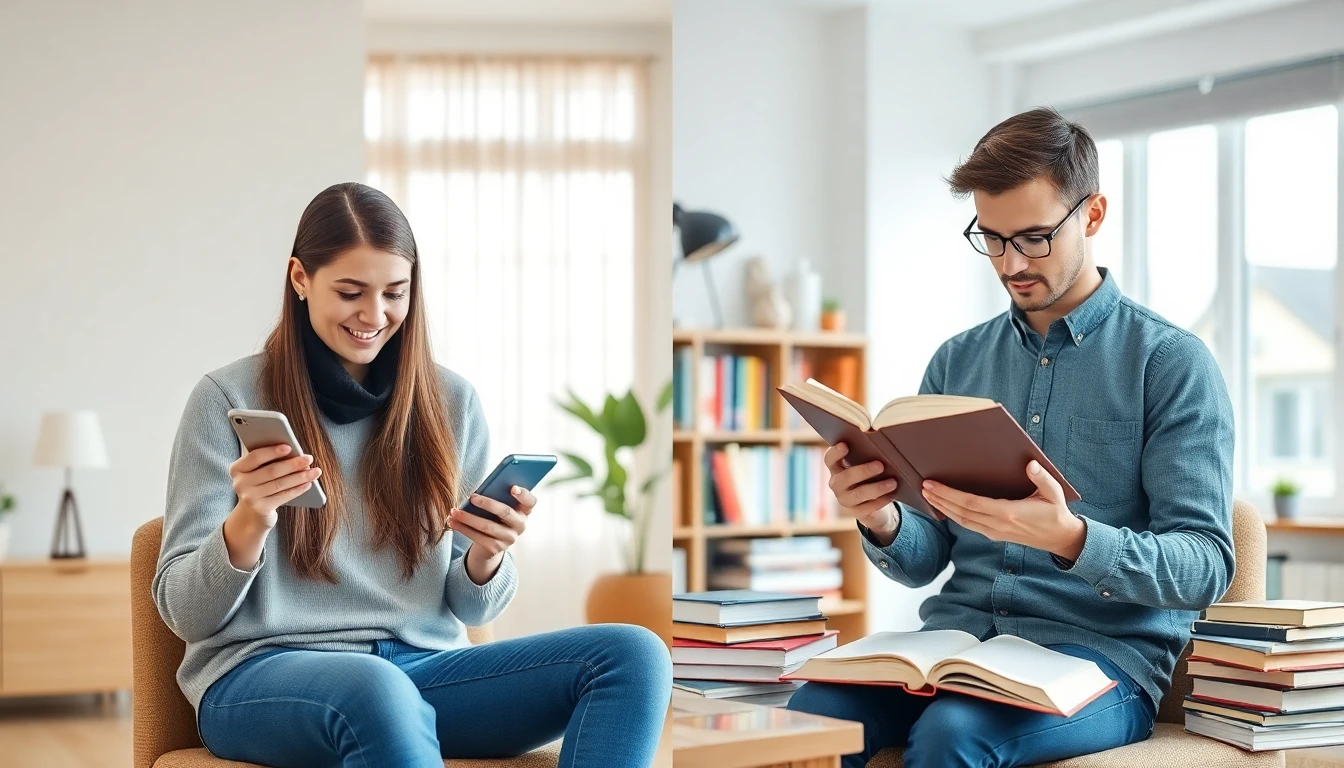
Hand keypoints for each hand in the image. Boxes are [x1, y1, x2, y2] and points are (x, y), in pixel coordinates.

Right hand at [229, 443, 321, 530]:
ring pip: (280, 484)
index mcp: (236, 468)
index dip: (272, 451)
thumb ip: (267, 458)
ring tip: (314, 471)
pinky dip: (298, 489)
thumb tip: (293, 450)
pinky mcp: (261, 509)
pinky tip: (308, 484)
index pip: (255, 457)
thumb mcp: (257, 469)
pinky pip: (283, 496)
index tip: (290, 447)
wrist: (251, 512)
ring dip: (300, 477)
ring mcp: (249, 497)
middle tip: (309, 458)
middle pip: (271, 471)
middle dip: (293, 464)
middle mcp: (240, 483)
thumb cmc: (259, 482)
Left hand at [449, 486, 536, 584]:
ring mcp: (509, 538)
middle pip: (506, 512)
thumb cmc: (494, 515)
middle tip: (472, 497)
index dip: (523, 494)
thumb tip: (478, 491)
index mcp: (524, 510)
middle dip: (487, 503)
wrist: (491, 542)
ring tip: (454, 511)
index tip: (513, 487)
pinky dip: (463, 528)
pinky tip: (452, 522)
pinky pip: (478, 537)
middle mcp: (521, 525)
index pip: (530, 501)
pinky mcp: (496, 548)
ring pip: (488, 526)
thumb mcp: (499, 505)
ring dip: (468, 518)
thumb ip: (496, 496)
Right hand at [825, 443, 899, 544]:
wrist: (871, 503)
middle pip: (847, 476)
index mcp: (836, 468)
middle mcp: (836, 484)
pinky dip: (881, 500)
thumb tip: (881, 447)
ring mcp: (844, 499)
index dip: (836, 452)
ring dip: (877, 487)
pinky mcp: (856, 512)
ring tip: (893, 482)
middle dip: (864, 471)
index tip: (845, 445)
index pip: (830, 459)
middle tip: (881, 465)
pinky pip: (869, 507)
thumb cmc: (868, 476)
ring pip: (859, 493)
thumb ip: (866, 456)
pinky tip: (892, 495)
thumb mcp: (864, 465)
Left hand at [920, 460, 1085, 560]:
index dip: (949, 495)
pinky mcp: (995, 535)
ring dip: (944, 508)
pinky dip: (954, 516)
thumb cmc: (1056, 512)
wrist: (1060, 538)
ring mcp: (995, 532)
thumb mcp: (1054, 492)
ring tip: (928, 496)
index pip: (971, 503)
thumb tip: (1030, 464)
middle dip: (940, 500)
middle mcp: (998, 525)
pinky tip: (945, 508)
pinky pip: (969, 525)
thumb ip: (1042, 478)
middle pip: (961, 513)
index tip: (933, 485)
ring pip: (962, 521)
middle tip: (923, 487)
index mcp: (1009, 513)